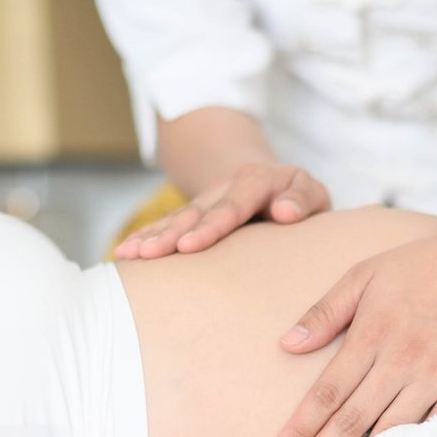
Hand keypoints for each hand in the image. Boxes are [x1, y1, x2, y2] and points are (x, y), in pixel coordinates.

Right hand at [113, 163, 328, 259]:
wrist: (272, 182)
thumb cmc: (298, 198)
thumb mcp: (312, 193)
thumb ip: (303, 199)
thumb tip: (284, 212)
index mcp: (257, 182)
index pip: (233, 206)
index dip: (211, 225)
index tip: (191, 245)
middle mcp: (225, 189)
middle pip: (196, 213)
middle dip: (171, 234)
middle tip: (150, 254)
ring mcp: (205, 201)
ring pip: (175, 219)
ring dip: (151, 237)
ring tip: (128, 254)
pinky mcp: (192, 215)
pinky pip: (165, 225)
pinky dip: (144, 237)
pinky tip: (123, 252)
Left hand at [270, 221, 436, 436]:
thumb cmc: (423, 264)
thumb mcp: (364, 274)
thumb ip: (325, 312)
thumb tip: (286, 345)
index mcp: (371, 335)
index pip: (326, 394)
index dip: (300, 430)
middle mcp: (400, 361)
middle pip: (350, 423)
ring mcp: (436, 376)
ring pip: (390, 432)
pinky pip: (434, 429)